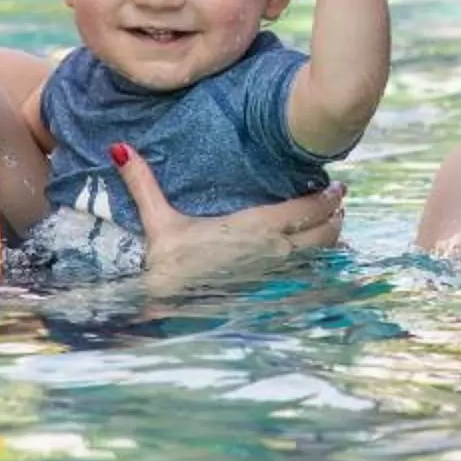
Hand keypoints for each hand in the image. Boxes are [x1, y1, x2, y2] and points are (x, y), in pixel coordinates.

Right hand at [107, 142, 344, 289]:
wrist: (169, 312)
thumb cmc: (168, 269)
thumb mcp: (158, 222)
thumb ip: (143, 183)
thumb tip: (119, 147)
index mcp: (256, 227)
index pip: (305, 208)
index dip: (325, 197)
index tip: (336, 187)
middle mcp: (275, 251)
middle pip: (323, 230)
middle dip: (335, 214)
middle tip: (340, 202)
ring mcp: (277, 276)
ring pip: (321, 256)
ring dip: (333, 239)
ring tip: (336, 226)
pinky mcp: (273, 295)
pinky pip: (309, 280)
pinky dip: (322, 268)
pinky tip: (323, 263)